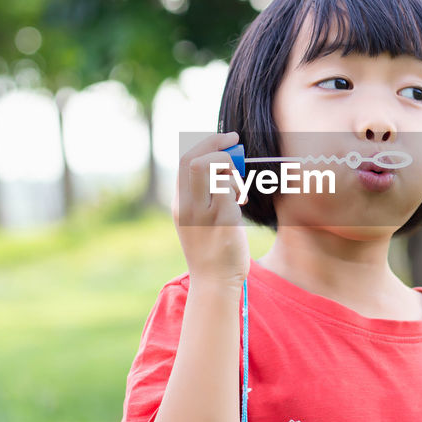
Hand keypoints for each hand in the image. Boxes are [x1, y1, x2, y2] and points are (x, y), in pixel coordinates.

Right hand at [171, 130, 250, 284]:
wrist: (215, 282)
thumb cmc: (213, 250)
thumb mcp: (199, 220)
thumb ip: (204, 196)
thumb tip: (222, 168)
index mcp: (179, 204)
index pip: (184, 160)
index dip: (206, 143)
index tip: (226, 139)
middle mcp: (186, 206)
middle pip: (192, 158)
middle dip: (216, 143)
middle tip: (235, 143)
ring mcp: (202, 213)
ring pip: (209, 168)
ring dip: (229, 167)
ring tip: (237, 187)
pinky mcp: (223, 220)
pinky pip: (227, 187)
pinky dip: (237, 185)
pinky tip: (242, 201)